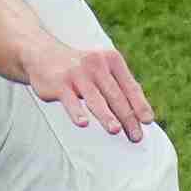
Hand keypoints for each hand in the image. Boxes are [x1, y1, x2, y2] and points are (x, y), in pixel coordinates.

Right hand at [25, 47, 154, 141]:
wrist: (42, 54)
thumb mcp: (101, 70)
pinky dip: (77, 112)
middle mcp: (96, 64)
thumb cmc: (79, 69)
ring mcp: (77, 73)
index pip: (130, 86)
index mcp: (111, 60)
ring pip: (95, 99)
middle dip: (127, 117)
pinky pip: (70, 101)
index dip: (140, 104)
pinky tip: (83, 124)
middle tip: (136, 136)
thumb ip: (118, 88)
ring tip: (115, 130)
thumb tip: (139, 116)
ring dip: (106, 116)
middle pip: (115, 95)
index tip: (147, 121)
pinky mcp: (60, 83)